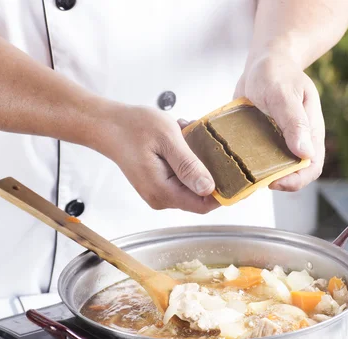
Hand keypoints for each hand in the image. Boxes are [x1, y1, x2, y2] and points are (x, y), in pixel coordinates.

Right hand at [96, 105, 219, 213]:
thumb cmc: (133, 127)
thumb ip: (189, 165)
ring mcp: (158, 192)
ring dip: (197, 161)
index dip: (224, 194)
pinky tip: (180, 139)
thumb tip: (209, 188)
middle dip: (210, 170)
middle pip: (200, 196)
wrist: (107, 125)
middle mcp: (160, 198)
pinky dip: (186, 160)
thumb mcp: (167, 139)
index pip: (204, 205)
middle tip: (207, 142)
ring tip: (187, 135)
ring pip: (192, 184)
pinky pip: (181, 178)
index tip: (240, 176)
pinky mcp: (157, 184)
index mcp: (163, 191)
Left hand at [234, 55, 324, 190]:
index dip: (296, 180)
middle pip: (290, 174)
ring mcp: (277, 142)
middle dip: (272, 181)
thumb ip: (293, 121)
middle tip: (249, 179)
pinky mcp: (259, 140)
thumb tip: (305, 154)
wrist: (262, 62)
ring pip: (271, 169)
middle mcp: (295, 141)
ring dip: (256, 175)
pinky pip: (254, 159)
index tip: (274, 182)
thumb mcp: (284, 93)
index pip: (311, 168)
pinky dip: (244, 164)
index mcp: (310, 132)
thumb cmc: (277, 72)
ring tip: (237, 173)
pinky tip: (229, 163)